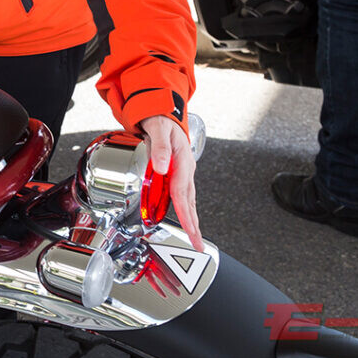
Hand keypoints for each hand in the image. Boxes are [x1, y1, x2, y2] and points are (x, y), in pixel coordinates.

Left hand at [141, 114, 203, 250]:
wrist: (164, 113)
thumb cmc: (162, 121)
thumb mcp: (159, 129)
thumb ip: (159, 147)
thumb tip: (161, 166)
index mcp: (182, 161)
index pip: (182, 192)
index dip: (186, 212)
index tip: (190, 229)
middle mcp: (186, 169)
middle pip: (190, 201)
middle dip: (194, 225)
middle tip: (198, 244)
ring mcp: (184, 172)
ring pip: (189, 200)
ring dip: (192, 220)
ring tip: (195, 238)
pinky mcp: (179, 173)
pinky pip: (183, 194)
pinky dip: (186, 209)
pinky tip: (187, 219)